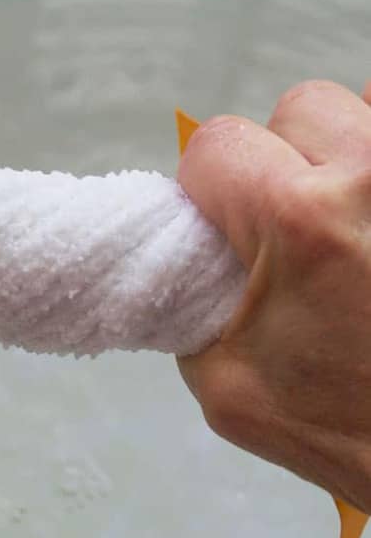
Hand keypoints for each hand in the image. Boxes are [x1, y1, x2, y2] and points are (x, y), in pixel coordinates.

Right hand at [177, 79, 370, 511]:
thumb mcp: (224, 381)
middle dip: (281, 162)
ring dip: (340, 159)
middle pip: (297, 108)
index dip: (207, 188)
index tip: (223, 227)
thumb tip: (185, 251)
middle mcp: (370, 179)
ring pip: (358, 113)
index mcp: (300, 219)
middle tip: (293, 230)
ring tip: (346, 230)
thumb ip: (187, 302)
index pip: (216, 143)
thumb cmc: (349, 429)